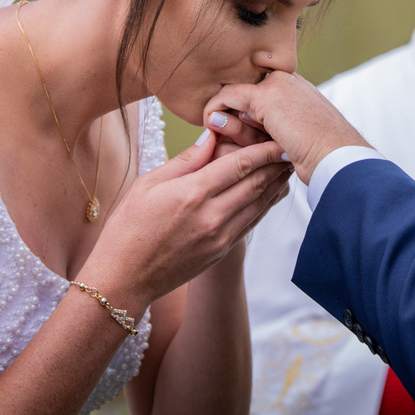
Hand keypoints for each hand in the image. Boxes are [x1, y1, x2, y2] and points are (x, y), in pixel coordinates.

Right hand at [80, 130, 290, 306]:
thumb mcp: (148, 184)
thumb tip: (212, 135)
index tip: (278, 137)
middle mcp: (212, 215)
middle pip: (256, 182)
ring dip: (277, 183)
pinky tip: (271, 192)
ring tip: (288, 165)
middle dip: (276, 163)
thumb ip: (185, 159)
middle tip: (290, 145)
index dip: (264, 150)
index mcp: (192, 193)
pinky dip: (266, 204)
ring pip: (260, 204)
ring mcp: (220, 237)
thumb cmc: (128, 227)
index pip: (239, 165)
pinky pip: (252, 222)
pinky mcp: (222, 251)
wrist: (124, 279)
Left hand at [205, 72, 370, 184]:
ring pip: (234, 96)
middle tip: (234, 141)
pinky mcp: (265, 96)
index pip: (259, 94)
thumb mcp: (291, 140)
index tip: (238, 135)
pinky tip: (213, 127)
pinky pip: (226, 97)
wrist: (338, 158)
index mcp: (296, 88)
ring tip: (232, 142)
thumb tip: (228, 122)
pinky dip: (214, 111)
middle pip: (245, 94)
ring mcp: (277, 84)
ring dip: (229, 122)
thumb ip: (267, 129)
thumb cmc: (320, 158)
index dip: (244, 115)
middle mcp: (287, 80)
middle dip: (234, 119)